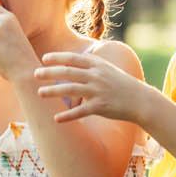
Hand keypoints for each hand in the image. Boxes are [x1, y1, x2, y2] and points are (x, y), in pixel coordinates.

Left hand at [34, 50, 154, 123]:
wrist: (140, 100)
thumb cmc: (121, 84)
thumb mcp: (108, 70)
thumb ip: (91, 66)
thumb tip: (72, 62)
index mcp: (98, 65)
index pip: (74, 59)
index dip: (58, 58)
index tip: (44, 59)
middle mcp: (97, 76)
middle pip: (69, 72)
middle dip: (50, 73)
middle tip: (35, 74)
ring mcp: (99, 91)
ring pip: (72, 89)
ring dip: (54, 91)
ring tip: (39, 93)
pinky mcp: (101, 106)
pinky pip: (81, 111)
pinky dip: (68, 115)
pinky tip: (56, 118)